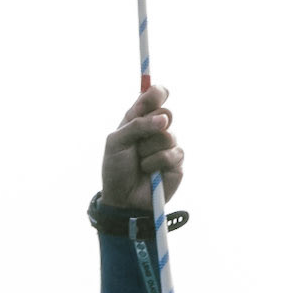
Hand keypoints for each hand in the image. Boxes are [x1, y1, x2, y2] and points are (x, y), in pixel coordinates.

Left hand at [101, 85, 183, 213]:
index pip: (153, 98)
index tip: (157, 93)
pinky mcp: (177, 162)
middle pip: (166, 113)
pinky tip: (149, 172)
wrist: (123, 199)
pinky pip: (172, 153)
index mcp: (139, 120)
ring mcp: (167, 145)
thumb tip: (164, 120)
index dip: (157, 93)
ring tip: (140, 162)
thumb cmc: (116, 169)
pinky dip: (156, 162)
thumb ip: (136, 125)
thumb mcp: (116, 142)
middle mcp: (155, 129)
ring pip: (167, 135)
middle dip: (151, 125)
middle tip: (139, 139)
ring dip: (148, 150)